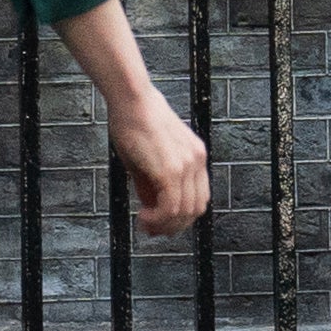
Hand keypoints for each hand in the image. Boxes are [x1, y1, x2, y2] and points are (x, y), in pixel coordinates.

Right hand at [110, 80, 209, 237]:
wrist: (131, 99)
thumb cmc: (134, 121)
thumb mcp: (146, 158)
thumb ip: (151, 184)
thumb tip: (151, 208)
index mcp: (195, 156)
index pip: (198, 197)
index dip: (181, 216)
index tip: (161, 223)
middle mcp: (197, 161)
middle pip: (195, 209)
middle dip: (174, 226)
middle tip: (152, 230)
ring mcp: (187, 165)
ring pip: (184, 212)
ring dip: (164, 225)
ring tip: (145, 224)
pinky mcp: (171, 169)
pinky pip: (171, 206)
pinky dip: (158, 218)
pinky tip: (143, 217)